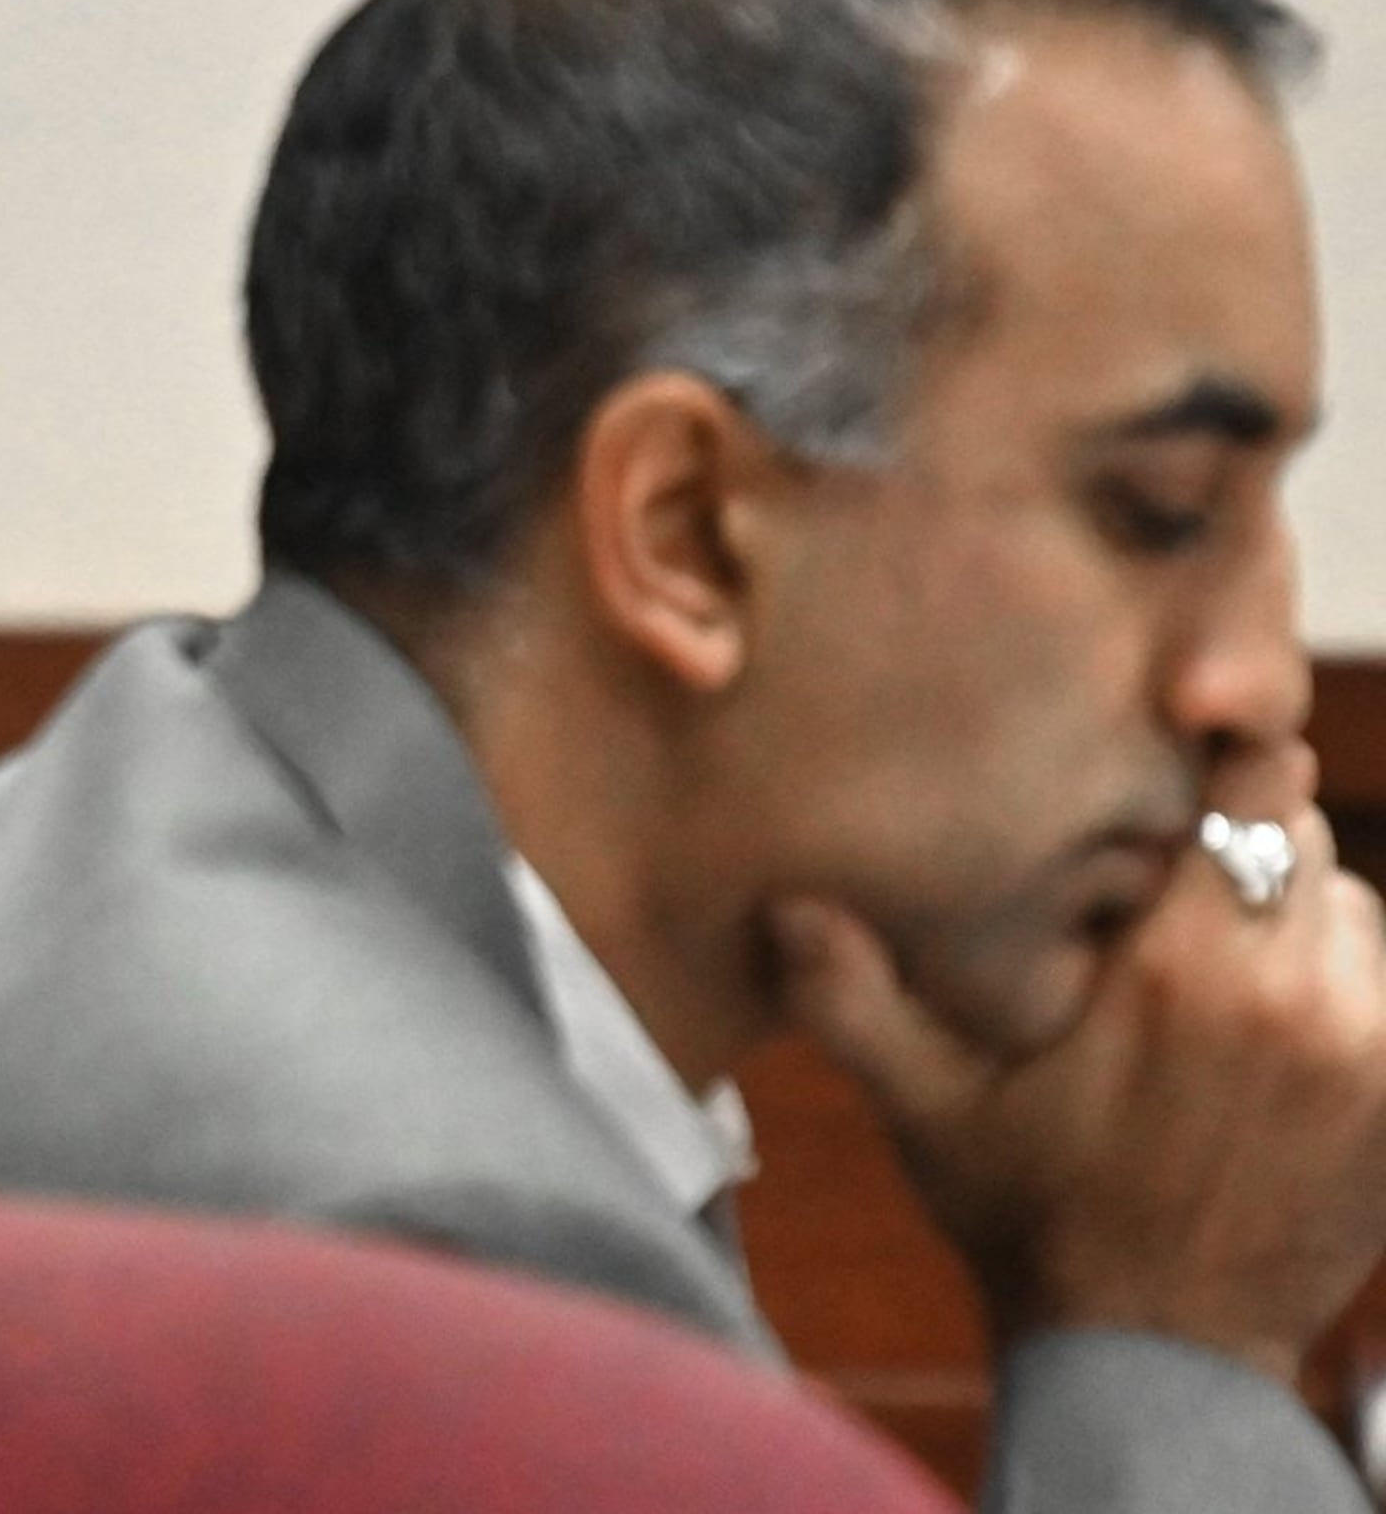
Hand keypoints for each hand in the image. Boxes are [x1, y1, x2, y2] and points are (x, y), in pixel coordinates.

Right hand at [769, 744, 1385, 1383]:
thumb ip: (854, 1001)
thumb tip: (784, 908)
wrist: (1156, 1355)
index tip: (1189, 757)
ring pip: (1356, 916)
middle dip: (1244, 853)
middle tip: (1172, 895)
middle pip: (1304, 847)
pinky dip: (1340, 993)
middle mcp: (1296, 998)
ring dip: (1300, 924)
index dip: (1231, 763)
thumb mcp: (926, 1108)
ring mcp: (1367, 1054)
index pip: (1257, 793)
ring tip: (1222, 975)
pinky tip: (1271, 1038)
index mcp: (1182, 974)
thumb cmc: (1031, 1218)